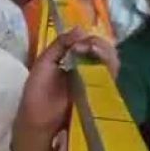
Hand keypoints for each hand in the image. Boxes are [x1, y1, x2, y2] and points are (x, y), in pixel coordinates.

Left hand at [11, 27, 114, 150]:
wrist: (37, 121)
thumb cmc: (37, 93)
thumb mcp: (44, 62)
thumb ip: (60, 44)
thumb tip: (80, 28)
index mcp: (74, 61)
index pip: (91, 43)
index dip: (89, 38)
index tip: (80, 40)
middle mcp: (88, 70)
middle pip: (104, 50)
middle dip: (99, 43)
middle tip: (86, 45)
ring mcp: (96, 83)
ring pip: (112, 62)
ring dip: (105, 51)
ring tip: (91, 49)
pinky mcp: (101, 95)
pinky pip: (113, 77)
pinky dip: (110, 65)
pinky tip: (100, 60)